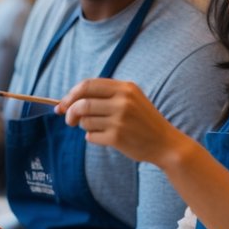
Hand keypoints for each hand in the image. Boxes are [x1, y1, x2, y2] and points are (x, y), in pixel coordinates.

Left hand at [58, 78, 186, 166]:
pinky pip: (91, 136)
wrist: (165, 143)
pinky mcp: (117, 138)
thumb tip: (70, 100)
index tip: (63, 103)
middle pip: (82, 103)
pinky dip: (92, 137)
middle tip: (69, 119)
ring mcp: (120, 120)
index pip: (87, 85)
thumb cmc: (144, 121)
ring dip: (84, 126)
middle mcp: (123, 102)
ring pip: (85, 121)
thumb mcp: (131, 99)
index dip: (71, 94)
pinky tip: (105, 137)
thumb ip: (106, 95)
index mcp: (125, 88)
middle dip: (69, 112)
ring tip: (97, 128)